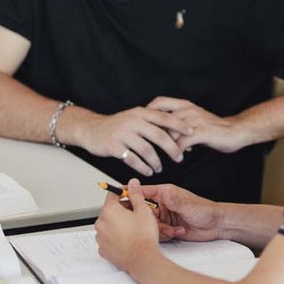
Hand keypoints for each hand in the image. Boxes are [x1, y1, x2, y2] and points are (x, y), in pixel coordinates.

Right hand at [67, 106, 190, 175]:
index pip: (165, 117)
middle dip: (172, 148)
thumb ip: (152, 122)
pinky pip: (132, 159)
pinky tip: (148, 171)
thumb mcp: (135, 117)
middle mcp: (133, 121)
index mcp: (141, 112)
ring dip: (156, 161)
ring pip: (146, 149)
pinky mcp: (114, 146)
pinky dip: (142, 167)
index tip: (192, 132)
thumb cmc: (117, 126)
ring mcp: (123, 133)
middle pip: (158, 135)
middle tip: (179, 157)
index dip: (179, 125)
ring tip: (159, 168)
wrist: (92, 129)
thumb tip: (176, 131)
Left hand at [94, 179, 160, 272]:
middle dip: (122, 210)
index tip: (130, 195)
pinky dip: (115, 237)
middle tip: (136, 214)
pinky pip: (108, 238)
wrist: (142, 260)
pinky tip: (127, 239)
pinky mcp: (103, 250)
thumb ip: (136, 194)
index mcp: (109, 211)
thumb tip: (132, 184)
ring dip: (118, 224)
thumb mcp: (143, 210)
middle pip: (110, 210)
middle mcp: (101, 224)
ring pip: (108, 224)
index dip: (123, 193)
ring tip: (133, 228)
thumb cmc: (143, 237)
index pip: (112, 195)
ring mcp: (100, 238)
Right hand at [134, 182, 224, 242]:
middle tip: (155, 223)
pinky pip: (158, 233)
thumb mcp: (188, 204)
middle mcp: (163, 204)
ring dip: (160, 229)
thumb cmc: (205, 210)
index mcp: (165, 193)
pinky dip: (166, 235)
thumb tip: (160, 193)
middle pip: (142, 211)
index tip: (117, 195)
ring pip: (149, 224)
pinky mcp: (168, 228)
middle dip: (147, 219)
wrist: (216, 225)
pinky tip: (178, 232)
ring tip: (174, 229)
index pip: (143, 191)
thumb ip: (173, 200)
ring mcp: (164, 217)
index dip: (130, 193)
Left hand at [147, 96, 245, 153]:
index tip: (142, 125)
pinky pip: (182, 142)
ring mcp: (194, 120)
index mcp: (184, 105)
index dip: (148, 112)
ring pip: (169, 131)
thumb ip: (180, 124)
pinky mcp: (201, 132)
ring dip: (163, 145)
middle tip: (145, 142)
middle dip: (151, 130)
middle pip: (160, 117)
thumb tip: (165, 133)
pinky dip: (177, 151)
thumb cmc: (214, 128)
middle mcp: (187, 109)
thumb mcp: (195, 120)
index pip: (159, 102)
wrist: (235, 131)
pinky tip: (178, 158)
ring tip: (160, 156)